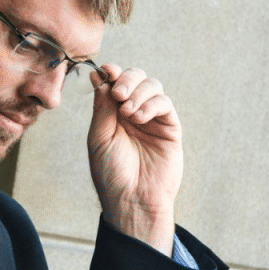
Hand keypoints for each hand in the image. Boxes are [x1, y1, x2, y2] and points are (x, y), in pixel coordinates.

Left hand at [87, 64, 182, 254]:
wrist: (133, 199)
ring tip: (127, 112)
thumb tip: (98, 76)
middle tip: (118, 93)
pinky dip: (151, 104)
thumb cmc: (111, 174)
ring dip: (138, 92)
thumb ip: (102, 107)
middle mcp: (133, 113)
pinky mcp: (170, 128)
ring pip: (152, 86)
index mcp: (112, 114)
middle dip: (127, 79)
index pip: (115, 83)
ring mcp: (152, 119)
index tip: (107, 70)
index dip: (112, 72)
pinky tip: (139, 118)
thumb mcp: (99, 137)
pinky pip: (164, 104)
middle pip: (136, 78)